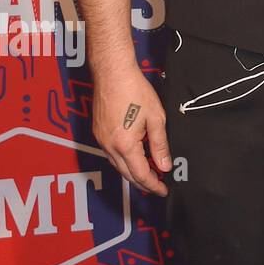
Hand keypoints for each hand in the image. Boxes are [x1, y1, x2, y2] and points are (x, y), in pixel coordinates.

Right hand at [92, 63, 171, 195]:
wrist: (112, 73)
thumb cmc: (135, 91)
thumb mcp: (156, 118)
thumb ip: (160, 144)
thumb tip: (165, 166)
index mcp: (124, 145)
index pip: (140, 174)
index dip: (153, 185)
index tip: (163, 191)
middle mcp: (109, 146)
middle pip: (127, 173)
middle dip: (143, 182)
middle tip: (158, 186)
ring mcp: (101, 140)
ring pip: (118, 164)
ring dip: (133, 171)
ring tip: (151, 173)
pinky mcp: (98, 132)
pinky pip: (112, 154)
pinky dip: (125, 160)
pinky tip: (136, 156)